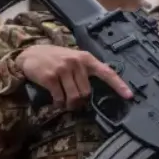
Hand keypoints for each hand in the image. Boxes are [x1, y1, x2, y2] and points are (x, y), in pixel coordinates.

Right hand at [14, 45, 132, 109]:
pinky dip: (58, 104)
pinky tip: (56, 101)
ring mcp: (63, 69)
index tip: (129, 96)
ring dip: (69, 105)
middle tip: (73, 102)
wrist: (30, 54)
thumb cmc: (54, 58)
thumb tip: (93, 92)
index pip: (107, 73)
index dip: (119, 85)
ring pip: (75, 97)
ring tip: (64, 103)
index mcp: (86, 58)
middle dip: (80, 101)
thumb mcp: (73, 59)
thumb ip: (84, 71)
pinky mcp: (51, 77)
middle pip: (87, 92)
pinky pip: (60, 98)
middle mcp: (76, 62)